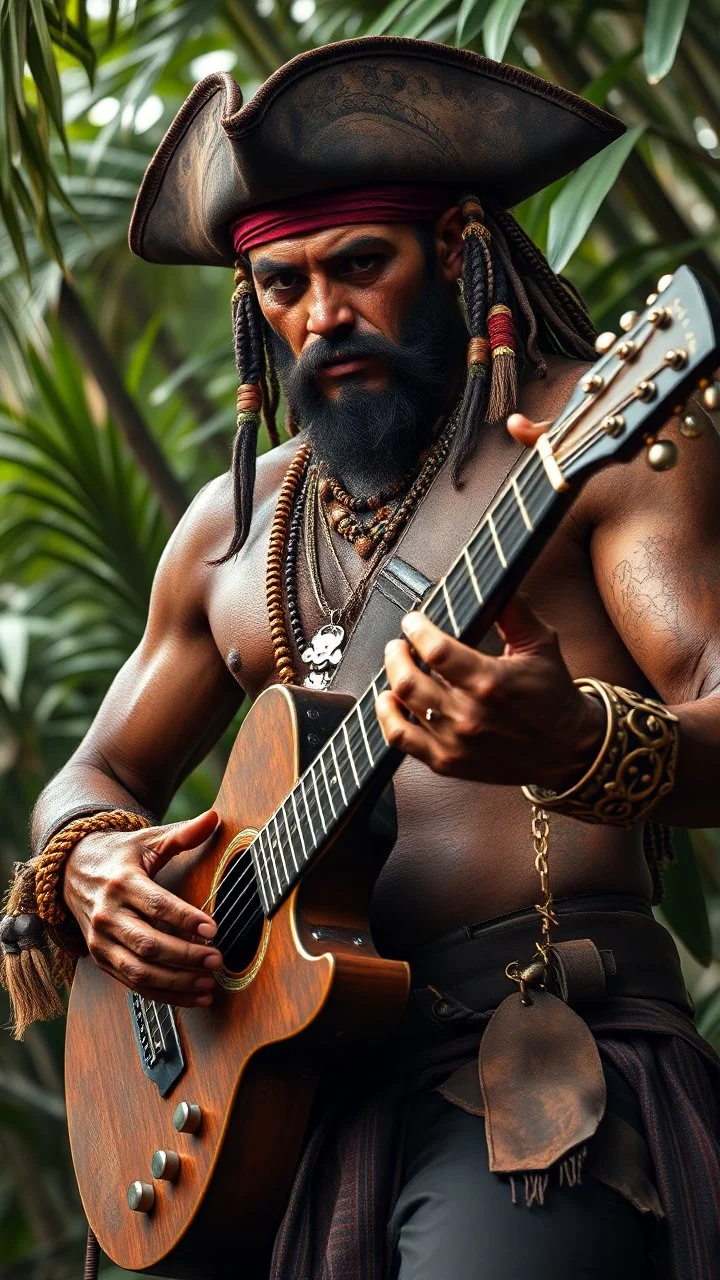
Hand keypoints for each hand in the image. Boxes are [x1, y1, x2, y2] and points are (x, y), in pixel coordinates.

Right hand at [62, 810, 222, 1006]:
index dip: (185, 919)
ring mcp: (100, 941)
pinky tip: (193, 995)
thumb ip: (183, 834)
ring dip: (176, 982)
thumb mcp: (149, 840)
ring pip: (139, 971)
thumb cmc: (120, 855)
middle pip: (148, 943)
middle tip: (217, 959)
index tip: (214, 929)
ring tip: (209, 984)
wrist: (72, 870)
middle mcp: (107, 914)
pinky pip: (133, 984)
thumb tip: (215, 817)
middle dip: (185, 956)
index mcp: (122, 882)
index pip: (156, 905)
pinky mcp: (100, 959)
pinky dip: (164, 995)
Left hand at [376, 596, 604, 787]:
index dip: (417, 629)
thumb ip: (514, 612)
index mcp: (491, 682)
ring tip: (397, 664)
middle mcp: (470, 716)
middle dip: (396, 654)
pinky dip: (387, 716)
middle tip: (399, 643)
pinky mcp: (448, 762)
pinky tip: (388, 700)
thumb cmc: (553, 695)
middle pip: (409, 680)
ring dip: (392, 678)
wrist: (567, 749)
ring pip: (402, 706)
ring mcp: (456, 743)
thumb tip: (495, 582)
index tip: (413, 621)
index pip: (436, 651)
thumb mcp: (541, 645)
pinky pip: (401, 739)